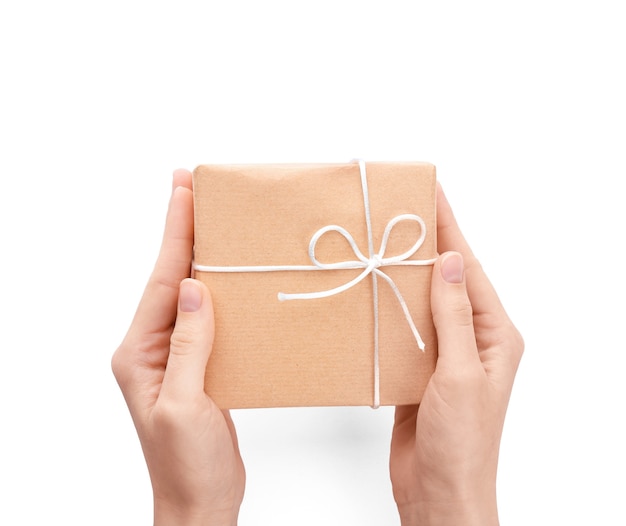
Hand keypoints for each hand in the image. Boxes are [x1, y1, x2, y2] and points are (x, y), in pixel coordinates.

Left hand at [112, 170, 244, 525]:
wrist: (200, 501)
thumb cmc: (186, 464)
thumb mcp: (183, 404)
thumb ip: (188, 345)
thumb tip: (195, 290)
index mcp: (140, 353)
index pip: (162, 282)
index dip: (175, 234)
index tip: (183, 191)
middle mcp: (153, 348)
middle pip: (172, 279)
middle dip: (183, 233)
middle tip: (191, 188)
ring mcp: (176, 356)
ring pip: (191, 295)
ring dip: (202, 257)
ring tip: (214, 222)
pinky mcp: (198, 365)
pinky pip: (209, 318)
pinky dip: (221, 291)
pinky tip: (232, 277)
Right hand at [389, 185, 523, 525]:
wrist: (439, 491)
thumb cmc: (462, 442)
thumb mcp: (462, 374)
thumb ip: (454, 316)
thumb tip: (451, 261)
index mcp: (493, 334)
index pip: (468, 268)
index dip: (449, 227)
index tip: (430, 193)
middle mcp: (471, 338)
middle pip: (445, 278)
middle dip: (424, 242)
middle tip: (399, 208)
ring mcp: (444, 353)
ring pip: (421, 300)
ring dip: (402, 273)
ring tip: (381, 241)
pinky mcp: (419, 369)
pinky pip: (404, 328)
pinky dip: (389, 307)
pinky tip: (372, 292)